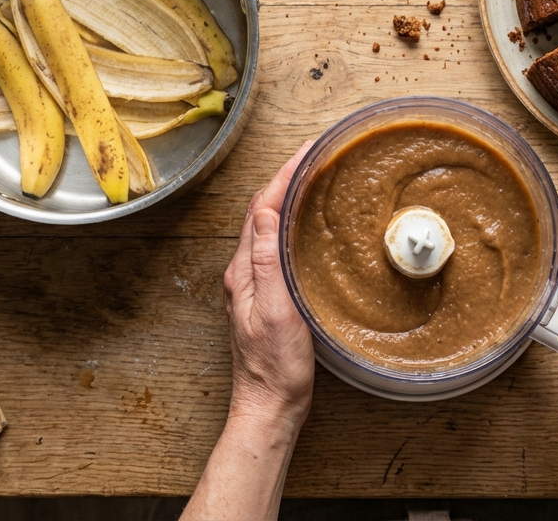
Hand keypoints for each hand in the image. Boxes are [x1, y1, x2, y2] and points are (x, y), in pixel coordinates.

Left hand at [222, 141, 315, 427]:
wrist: (271, 406)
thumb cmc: (274, 367)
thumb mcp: (273, 309)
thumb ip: (265, 259)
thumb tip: (265, 210)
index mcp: (243, 270)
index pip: (260, 207)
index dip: (283, 175)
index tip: (307, 152)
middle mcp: (244, 272)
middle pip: (262, 211)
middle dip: (286, 179)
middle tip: (315, 157)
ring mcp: (254, 285)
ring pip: (269, 227)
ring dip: (288, 199)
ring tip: (313, 180)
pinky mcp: (268, 297)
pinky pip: (277, 247)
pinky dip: (292, 226)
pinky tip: (308, 229)